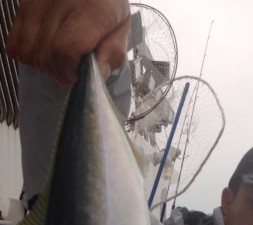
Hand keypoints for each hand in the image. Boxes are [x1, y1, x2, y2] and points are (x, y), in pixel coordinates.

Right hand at [6, 0, 130, 84]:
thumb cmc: (107, 3)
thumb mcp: (122, 26)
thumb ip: (113, 51)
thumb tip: (98, 72)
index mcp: (92, 8)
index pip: (66, 50)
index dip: (70, 70)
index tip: (78, 74)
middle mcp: (61, 0)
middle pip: (48, 53)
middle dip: (58, 71)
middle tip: (69, 70)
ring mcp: (39, 0)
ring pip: (29, 50)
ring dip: (42, 64)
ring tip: (56, 60)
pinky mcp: (25, 2)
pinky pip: (15, 40)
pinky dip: (25, 53)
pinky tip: (41, 51)